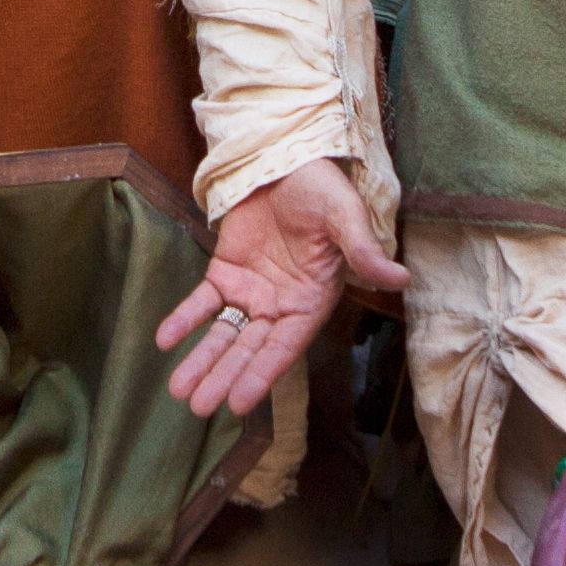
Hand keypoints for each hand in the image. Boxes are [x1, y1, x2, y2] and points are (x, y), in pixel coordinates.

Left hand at [159, 160, 405, 420]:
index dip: (262, 374)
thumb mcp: (345, 217)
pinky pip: (201, 302)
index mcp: (311, 301)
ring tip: (179, 391)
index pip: (284, 347)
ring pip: (223, 334)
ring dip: (201, 361)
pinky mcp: (225, 272)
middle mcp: (279, 306)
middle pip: (249, 349)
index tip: (240, 403)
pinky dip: (183, 319)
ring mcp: (251, 292)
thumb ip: (364, 250)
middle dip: (225, 377)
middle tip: (200, 408)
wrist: (288, 158)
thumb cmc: (324, 190)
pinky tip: (164, 340)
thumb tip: (402, 277)